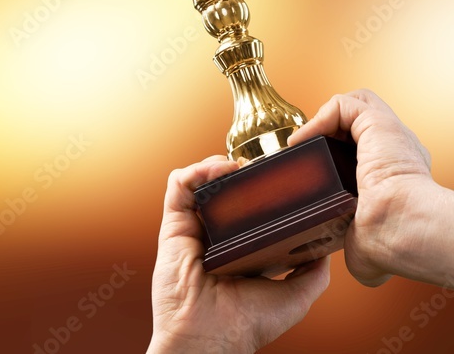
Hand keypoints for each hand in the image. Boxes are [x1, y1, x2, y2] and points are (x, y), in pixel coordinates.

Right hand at [149, 157, 329, 353]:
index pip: (246, 209)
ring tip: (240, 164)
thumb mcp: (295, 296)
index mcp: (238, 249)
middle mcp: (214, 235)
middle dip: (240, 171)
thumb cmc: (246, 325)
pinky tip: (221, 169)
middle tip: (260, 165)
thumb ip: (312, 272)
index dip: (260, 189)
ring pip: (199, 181)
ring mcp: (192, 227)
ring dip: (218, 165)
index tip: (280, 177)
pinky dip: (197, 170)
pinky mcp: (173, 224)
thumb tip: (328, 248)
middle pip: (223, 190)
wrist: (211, 337)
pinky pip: (178, 185)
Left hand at [289, 89, 450, 286]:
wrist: (402, 230)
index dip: (336, 154)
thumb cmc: (392, 243)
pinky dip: (319, 116)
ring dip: (324, 118)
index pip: (366, 151)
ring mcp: (389, 134)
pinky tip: (304, 139)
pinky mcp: (378, 123)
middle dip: (327, 129)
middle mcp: (396, 150)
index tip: (311, 169)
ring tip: (303, 141)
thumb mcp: (368, 246)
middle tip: (304, 150)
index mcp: (396, 176)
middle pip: (359, 123)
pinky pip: (344, 104)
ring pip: (356, 104)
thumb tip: (368, 269)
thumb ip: (362, 246)